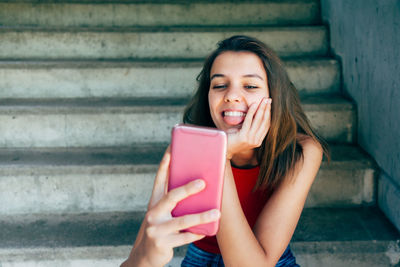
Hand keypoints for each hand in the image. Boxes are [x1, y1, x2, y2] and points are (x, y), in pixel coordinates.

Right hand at [122, 147, 220, 266]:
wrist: (146, 254)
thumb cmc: (161, 227)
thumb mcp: (163, 213)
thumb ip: (175, 200)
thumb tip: (201, 184)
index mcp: (154, 202)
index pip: (159, 180)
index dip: (165, 164)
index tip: (172, 150)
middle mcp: (152, 213)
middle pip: (171, 197)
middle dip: (187, 189)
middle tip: (203, 183)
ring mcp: (156, 229)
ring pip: (182, 221)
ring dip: (201, 216)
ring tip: (217, 212)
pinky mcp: (162, 244)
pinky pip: (184, 238)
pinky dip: (196, 234)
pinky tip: (206, 231)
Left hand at [226, 98, 271, 159]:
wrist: (223, 149)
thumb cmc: (231, 139)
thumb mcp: (243, 131)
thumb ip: (250, 125)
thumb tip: (255, 111)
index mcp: (257, 141)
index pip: (266, 125)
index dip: (268, 114)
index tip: (269, 105)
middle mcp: (256, 141)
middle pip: (264, 122)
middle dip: (267, 109)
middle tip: (268, 99)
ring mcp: (250, 140)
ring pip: (258, 121)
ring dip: (261, 108)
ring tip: (263, 100)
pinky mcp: (243, 137)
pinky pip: (249, 121)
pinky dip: (252, 111)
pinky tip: (254, 104)